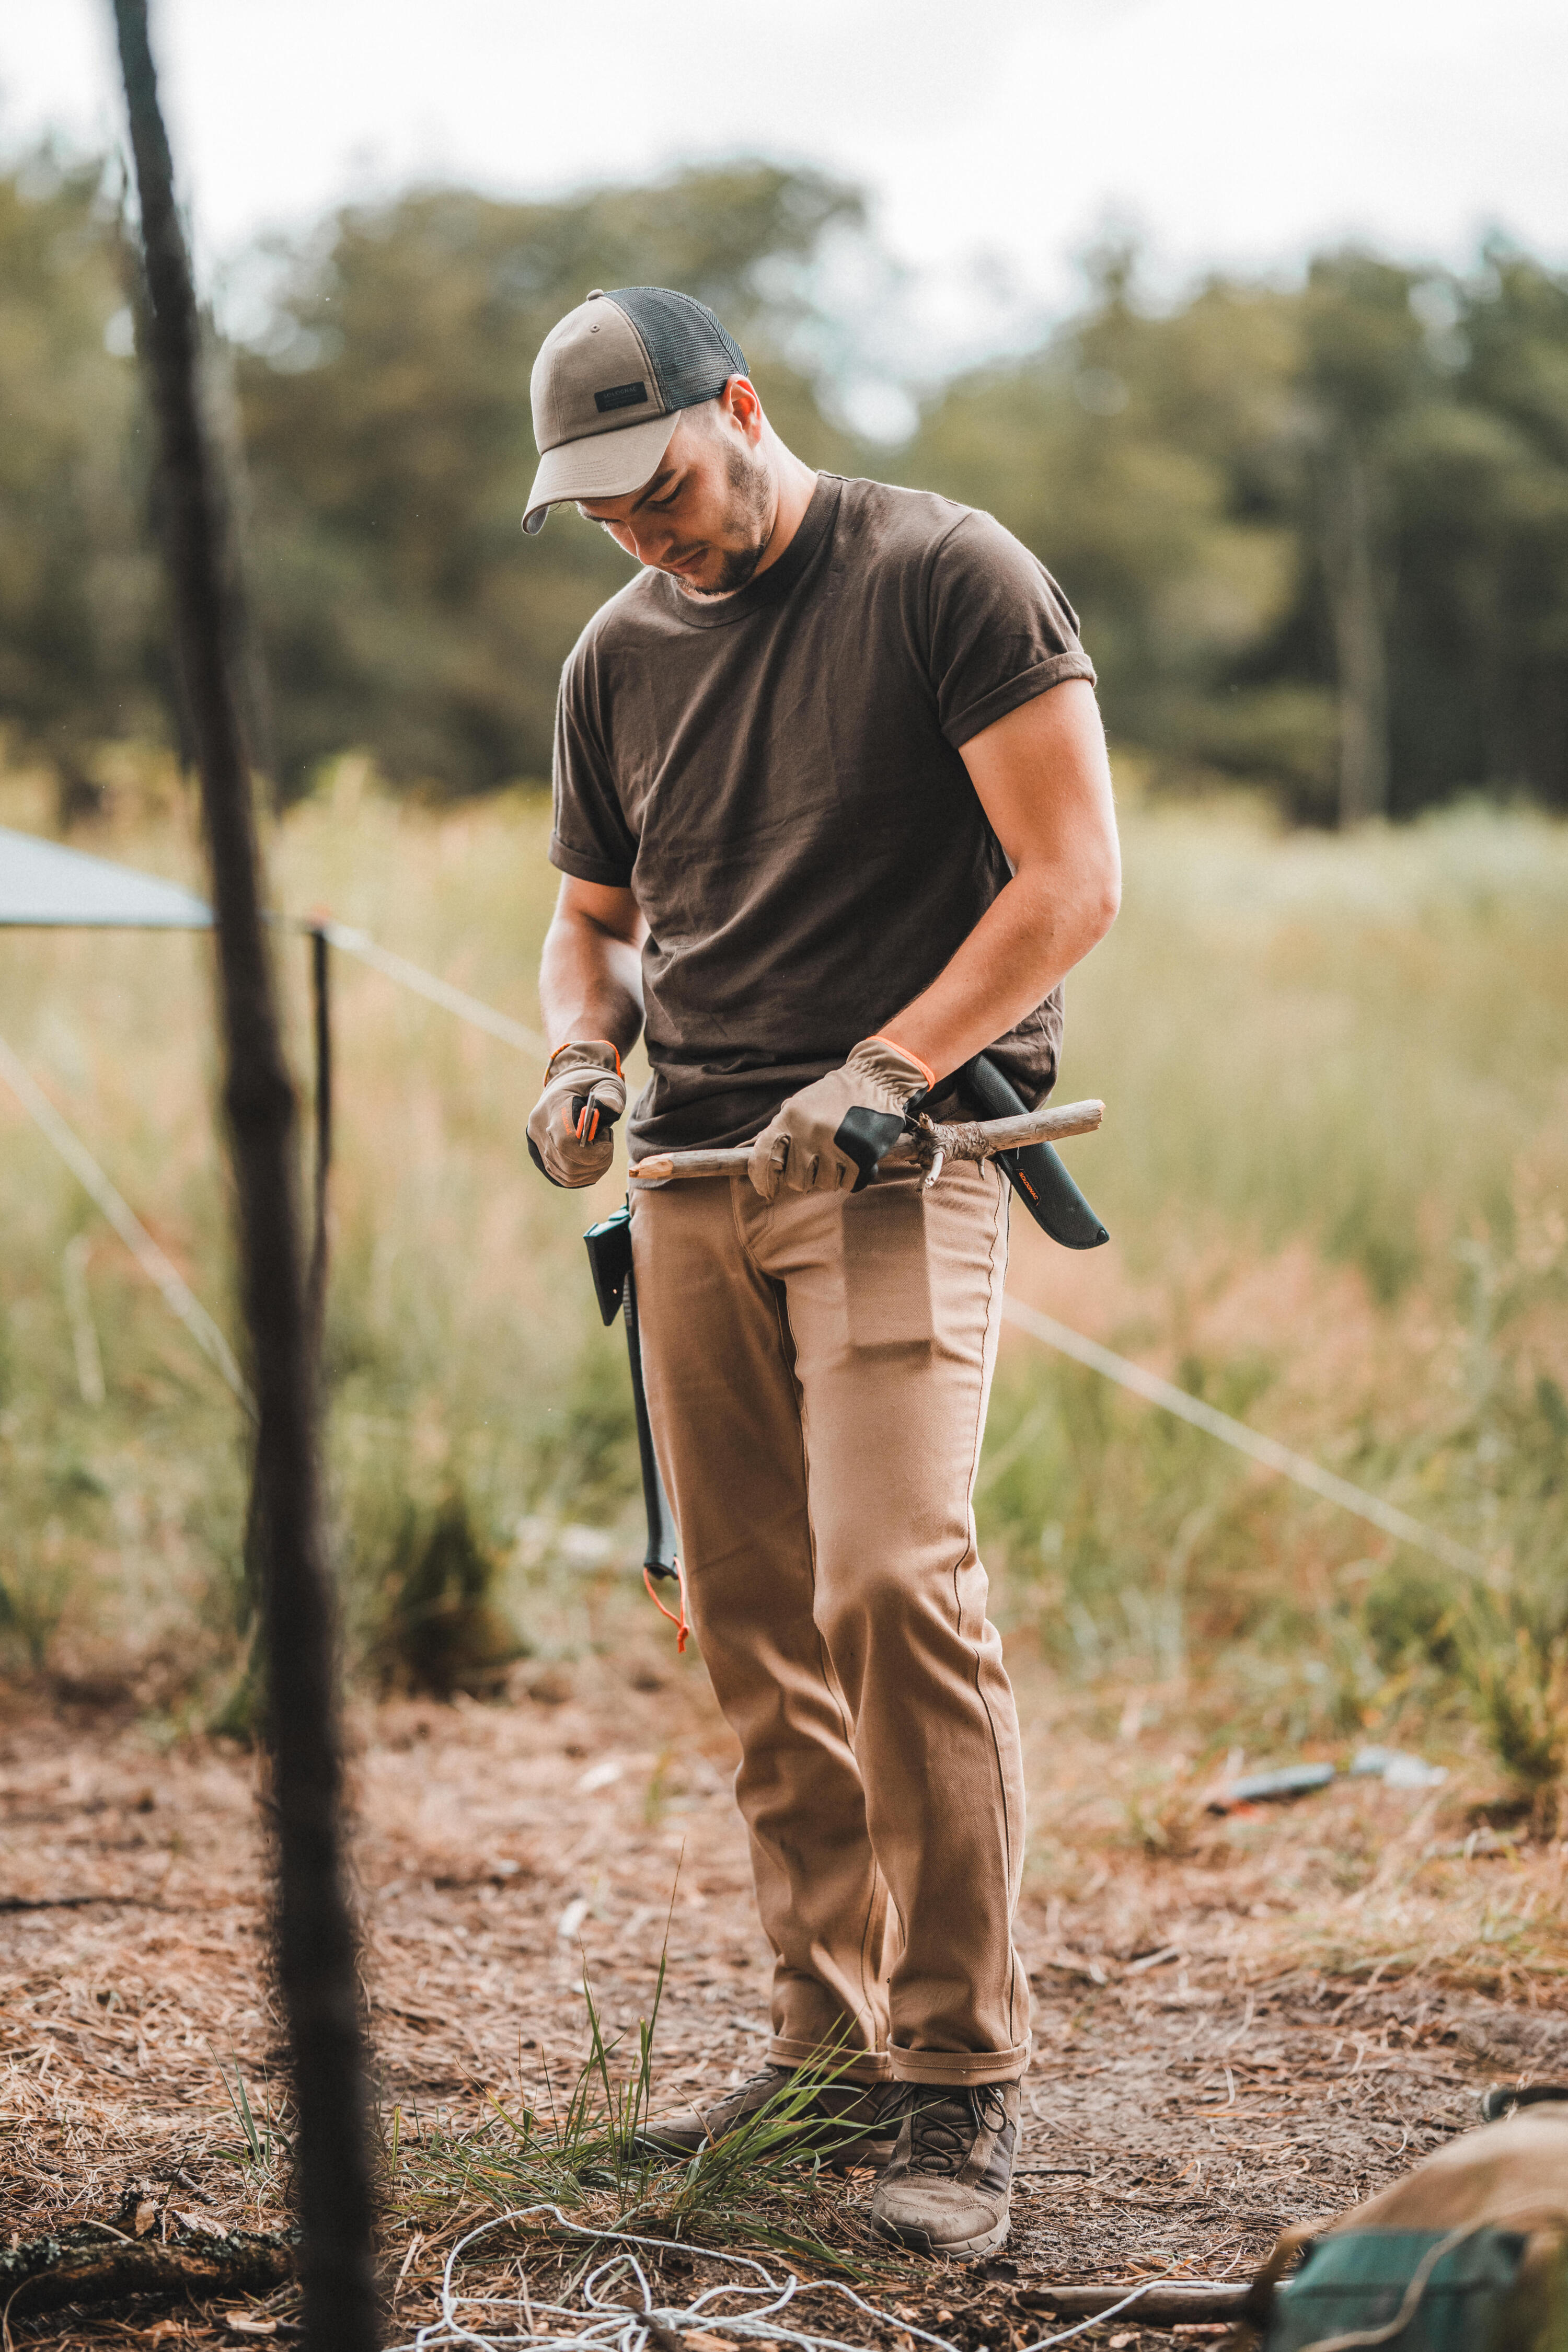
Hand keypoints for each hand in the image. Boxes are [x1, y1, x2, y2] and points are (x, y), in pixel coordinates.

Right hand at [526, 1041, 625, 1187]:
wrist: (570, 1087)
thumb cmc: (590, 1085)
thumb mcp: (604, 1082)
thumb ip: (610, 1094)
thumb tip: (610, 1108)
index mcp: (553, 1106)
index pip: (565, 1141)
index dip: (592, 1151)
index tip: (607, 1140)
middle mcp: (539, 1129)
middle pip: (568, 1163)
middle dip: (597, 1161)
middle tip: (607, 1144)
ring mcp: (539, 1145)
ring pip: (568, 1174)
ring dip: (594, 1169)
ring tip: (602, 1149)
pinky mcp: (543, 1156)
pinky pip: (564, 1177)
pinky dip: (585, 1175)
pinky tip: (595, 1160)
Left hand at [747, 1035, 932, 1200]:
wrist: (876, 1080)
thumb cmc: (836, 1096)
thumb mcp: (802, 1104)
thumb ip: (783, 1130)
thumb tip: (764, 1165)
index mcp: (790, 1118)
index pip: (764, 1158)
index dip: (763, 1180)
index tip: (768, 1190)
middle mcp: (810, 1132)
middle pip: (796, 1180)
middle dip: (806, 1177)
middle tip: (818, 1163)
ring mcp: (835, 1144)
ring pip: (824, 1184)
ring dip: (831, 1176)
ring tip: (840, 1154)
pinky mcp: (861, 1155)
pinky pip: (848, 1184)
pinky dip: (852, 1176)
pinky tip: (855, 1158)